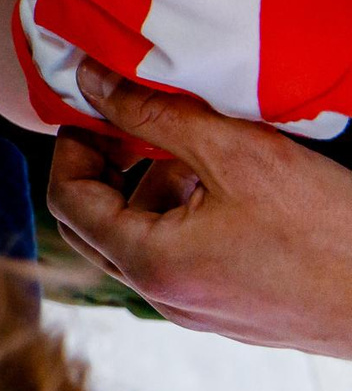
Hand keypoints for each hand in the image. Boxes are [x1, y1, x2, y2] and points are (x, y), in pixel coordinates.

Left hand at [50, 60, 351, 354]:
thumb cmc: (329, 232)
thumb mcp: (237, 153)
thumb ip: (154, 114)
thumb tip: (91, 81)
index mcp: (152, 264)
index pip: (67, 200)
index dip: (71, 147)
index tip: (94, 109)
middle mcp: (166, 297)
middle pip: (94, 224)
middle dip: (103, 168)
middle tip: (128, 121)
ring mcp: (201, 309)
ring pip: (141, 240)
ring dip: (147, 188)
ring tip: (190, 147)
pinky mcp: (234, 309)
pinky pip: (183, 256)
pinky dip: (184, 213)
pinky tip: (225, 183)